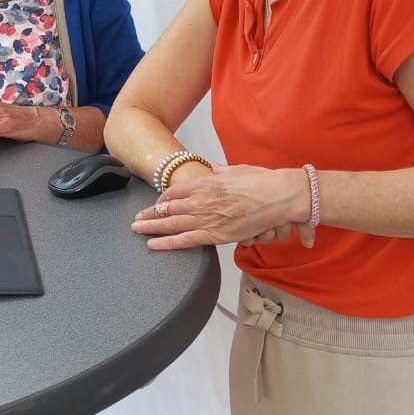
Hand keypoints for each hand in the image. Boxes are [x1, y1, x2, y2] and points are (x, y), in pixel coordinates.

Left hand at [131, 163, 314, 249]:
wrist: (277, 196)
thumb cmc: (260, 182)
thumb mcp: (235, 170)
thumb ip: (220, 172)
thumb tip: (213, 170)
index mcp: (205, 183)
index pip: (175, 191)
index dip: (163, 199)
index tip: (157, 204)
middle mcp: (201, 199)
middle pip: (167, 208)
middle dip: (149, 214)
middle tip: (136, 218)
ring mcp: (206, 217)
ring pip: (170, 223)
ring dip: (150, 226)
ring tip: (136, 229)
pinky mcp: (215, 234)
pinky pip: (185, 240)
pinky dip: (166, 242)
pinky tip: (152, 244)